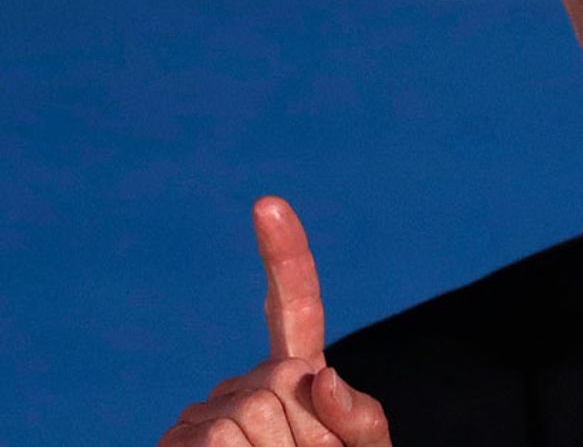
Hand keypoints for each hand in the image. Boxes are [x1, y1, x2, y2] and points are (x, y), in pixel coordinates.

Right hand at [160, 197, 391, 445]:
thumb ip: (361, 420)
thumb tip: (319, 372)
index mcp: (299, 379)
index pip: (295, 308)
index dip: (284, 255)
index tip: (267, 203)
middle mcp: (247, 386)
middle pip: (281, 382)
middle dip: (305, 437)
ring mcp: (206, 414)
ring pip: (247, 415)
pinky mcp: (178, 442)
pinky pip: (216, 442)